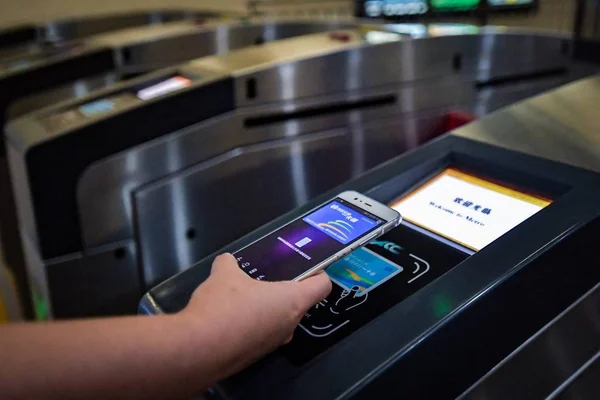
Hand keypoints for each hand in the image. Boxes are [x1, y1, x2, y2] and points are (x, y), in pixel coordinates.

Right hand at [181, 253, 331, 379]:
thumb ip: (230, 264)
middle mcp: (289, 324)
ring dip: (265, 308)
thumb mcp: (224, 274)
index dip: (318, 273)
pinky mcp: (256, 355)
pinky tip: (230, 316)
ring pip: (278, 319)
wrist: (198, 349)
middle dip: (282, 289)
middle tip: (265, 277)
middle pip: (298, 302)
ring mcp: (273, 343)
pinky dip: (251, 324)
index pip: (322, 286)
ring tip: (242, 295)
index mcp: (292, 301)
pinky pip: (261, 334)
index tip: (308, 266)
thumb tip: (227, 261)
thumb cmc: (223, 307)